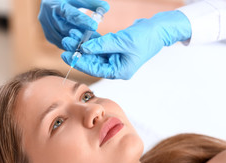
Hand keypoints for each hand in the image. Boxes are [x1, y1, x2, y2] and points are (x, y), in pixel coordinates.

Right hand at [38, 0, 108, 48]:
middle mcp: (47, 16)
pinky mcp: (49, 36)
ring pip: (62, 38)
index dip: (81, 20)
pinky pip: (61, 44)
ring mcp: (46, 28)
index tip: (94, 26)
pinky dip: (71, 46)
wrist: (52, 3)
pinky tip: (82, 48)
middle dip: (80, 35)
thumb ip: (91, 2)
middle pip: (64, 28)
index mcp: (54, 3)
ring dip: (76, 43)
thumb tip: (105, 8)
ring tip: (90, 45)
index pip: (68, 13)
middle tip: (94, 40)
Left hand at [61, 10, 191, 78]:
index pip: (95, 69)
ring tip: (71, 34)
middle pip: (93, 61)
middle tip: (66, 41)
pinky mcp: (116, 49)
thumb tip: (84, 48)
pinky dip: (92, 40)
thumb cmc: (146, 37)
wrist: (159, 28)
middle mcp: (116, 67)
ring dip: (83, 44)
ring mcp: (116, 58)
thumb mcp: (123, 41)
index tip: (66, 55)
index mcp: (120, 71)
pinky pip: (100, 46)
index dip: (80, 62)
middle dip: (79, 51)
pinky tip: (81, 33)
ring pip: (95, 53)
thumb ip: (102, 45)